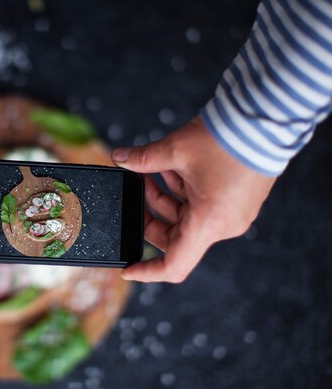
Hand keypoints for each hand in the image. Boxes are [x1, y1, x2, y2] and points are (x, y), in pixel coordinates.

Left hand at [112, 116, 275, 282]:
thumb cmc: (228, 137)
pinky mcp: (237, 202)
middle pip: (175, 235)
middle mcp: (223, 226)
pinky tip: (173, 167)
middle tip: (136, 190)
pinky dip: (184, 190)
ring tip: (154, 168)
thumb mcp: (175, 149)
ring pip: (187, 216)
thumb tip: (119, 158)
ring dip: (166, 195)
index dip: (147, 271)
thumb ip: (142, 160)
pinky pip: (202, 206)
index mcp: (208, 223)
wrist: (267, 117)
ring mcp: (232, 214)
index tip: (127, 269)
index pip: (174, 265)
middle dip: (151, 213)